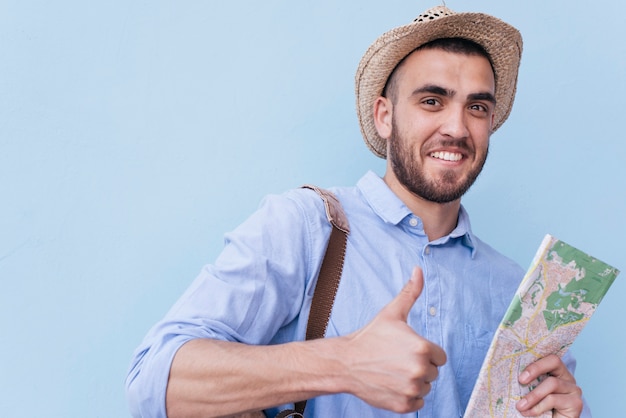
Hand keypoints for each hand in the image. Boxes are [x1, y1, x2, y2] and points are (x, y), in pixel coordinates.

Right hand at [340, 267, 446, 412]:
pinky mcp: (404, 405)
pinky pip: (417, 403)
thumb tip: (418, 269)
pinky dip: (407, 397)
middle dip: (418, 366)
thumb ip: (411, 292)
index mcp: (422, 348)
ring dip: (413, 382)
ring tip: (393, 371)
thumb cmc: (370, 337)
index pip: (439, 356)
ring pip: (425, 387)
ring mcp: (412, 390)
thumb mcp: (391, 313)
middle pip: (433, 372)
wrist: (346, 362)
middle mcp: (420, 370)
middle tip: (396, 360)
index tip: (406, 349)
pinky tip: (392, 384)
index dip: (424, 352)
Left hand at [516, 354, 582, 417]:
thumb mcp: (531, 392)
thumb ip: (528, 382)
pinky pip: (553, 399)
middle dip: (535, 368)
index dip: (535, 361)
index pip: (548, 356)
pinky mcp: (576, 403)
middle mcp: (567, 377)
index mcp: (556, 371)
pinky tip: (529, 413)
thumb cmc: (540, 409)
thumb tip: (509, 373)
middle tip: (520, 380)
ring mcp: (574, 389)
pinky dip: (538, 406)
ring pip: (552, 383)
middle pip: (554, 361)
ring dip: (533, 395)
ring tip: (520, 406)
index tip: (520, 374)